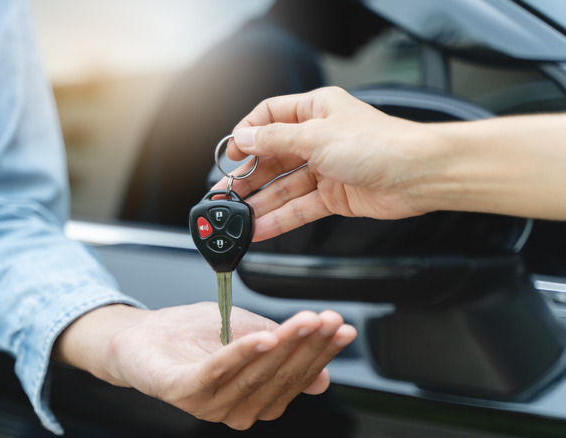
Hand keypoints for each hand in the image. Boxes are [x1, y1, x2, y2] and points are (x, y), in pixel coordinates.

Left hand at [54, 303, 355, 429]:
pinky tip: (261, 337)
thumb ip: (282, 351)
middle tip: (325, 320)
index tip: (339, 327)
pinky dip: (241, 355)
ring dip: (282, 347)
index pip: (296, 378)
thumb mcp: (248, 334)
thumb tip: (324, 379)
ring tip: (301, 322)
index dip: (321, 353)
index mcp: (254, 397)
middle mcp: (234, 408)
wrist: (140, 334)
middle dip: (307, 347)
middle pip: (279, 377)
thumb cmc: (191, 336)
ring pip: (254, 375)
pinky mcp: (182, 392)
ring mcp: (208, 404)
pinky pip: (216, 374)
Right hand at [213, 86, 434, 240]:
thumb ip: (275, 140)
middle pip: (273, 157)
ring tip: (238, 218)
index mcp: (315, 110)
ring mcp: (327, 168)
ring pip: (284, 186)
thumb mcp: (316, 136)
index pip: (269, 117)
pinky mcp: (335, 196)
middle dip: (249, 176)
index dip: (247, 135)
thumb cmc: (380, 144)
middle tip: (227, 193)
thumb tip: (244, 138)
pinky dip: (280, 219)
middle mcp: (319, 138)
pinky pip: (300, 208)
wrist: (419, 174)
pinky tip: (261, 228)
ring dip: (261, 202)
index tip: (230, 154)